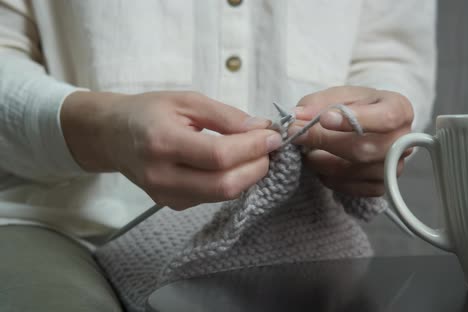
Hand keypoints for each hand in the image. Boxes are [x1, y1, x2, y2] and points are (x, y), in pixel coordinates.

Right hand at [61, 91, 281, 209]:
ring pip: (222, 195)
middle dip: (257, 166)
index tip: (274, 136)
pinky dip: (232, 181)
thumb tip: (263, 128)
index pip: (219, 156)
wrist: (112, 135)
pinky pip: (212, 198)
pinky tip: (234, 164)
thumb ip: (226, 116)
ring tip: (255, 152)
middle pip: (224, 185)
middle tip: (269, 146)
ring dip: (248, 175)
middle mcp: (161, 176)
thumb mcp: (187, 101)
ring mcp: (165, 196)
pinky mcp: (171, 204)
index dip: (252, 148)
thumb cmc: (149, 111)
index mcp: (162, 142)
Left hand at [289, 86, 412, 196]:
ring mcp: (394, 167)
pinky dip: (331, 179)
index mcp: (400, 110)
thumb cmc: (356, 106)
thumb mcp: (339, 95)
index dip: (354, 120)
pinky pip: (353, 188)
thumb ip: (319, 103)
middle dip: (326, 142)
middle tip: (298, 135)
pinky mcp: (381, 185)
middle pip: (366, 149)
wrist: (367, 123)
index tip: (324, 119)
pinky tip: (321, 168)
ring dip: (323, 163)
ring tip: (307, 152)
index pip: (384, 118)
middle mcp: (403, 141)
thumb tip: (298, 117)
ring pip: (356, 171)